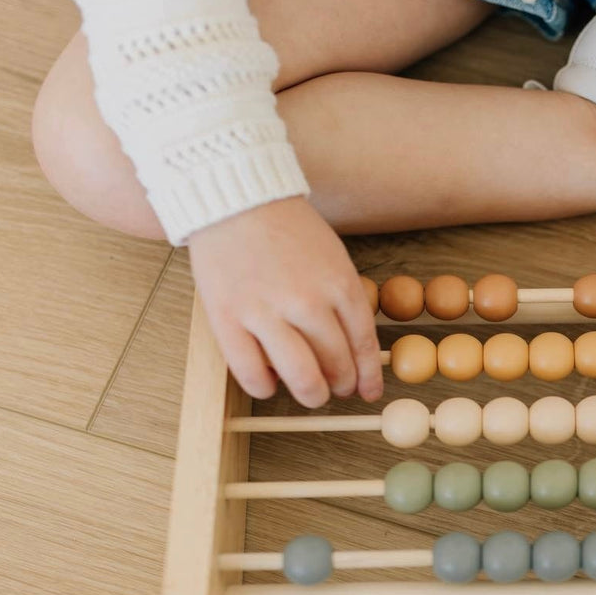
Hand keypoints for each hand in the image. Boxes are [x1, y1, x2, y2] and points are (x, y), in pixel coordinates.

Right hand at [189, 196, 382, 406]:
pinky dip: (265, 388)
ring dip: (312, 395)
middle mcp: (307, 301)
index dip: (367, 375)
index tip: (368, 391)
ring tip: (311, 393)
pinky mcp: (227, 319)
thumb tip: (357, 351)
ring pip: (302, 377)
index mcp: (339, 284)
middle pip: (336, 365)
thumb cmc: (287, 230)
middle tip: (338, 389)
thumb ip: (344, 300)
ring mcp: (266, 312)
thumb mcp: (332, 257)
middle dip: (342, 386)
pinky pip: (252, 374)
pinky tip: (270, 382)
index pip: (363, 344)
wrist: (236, 199)